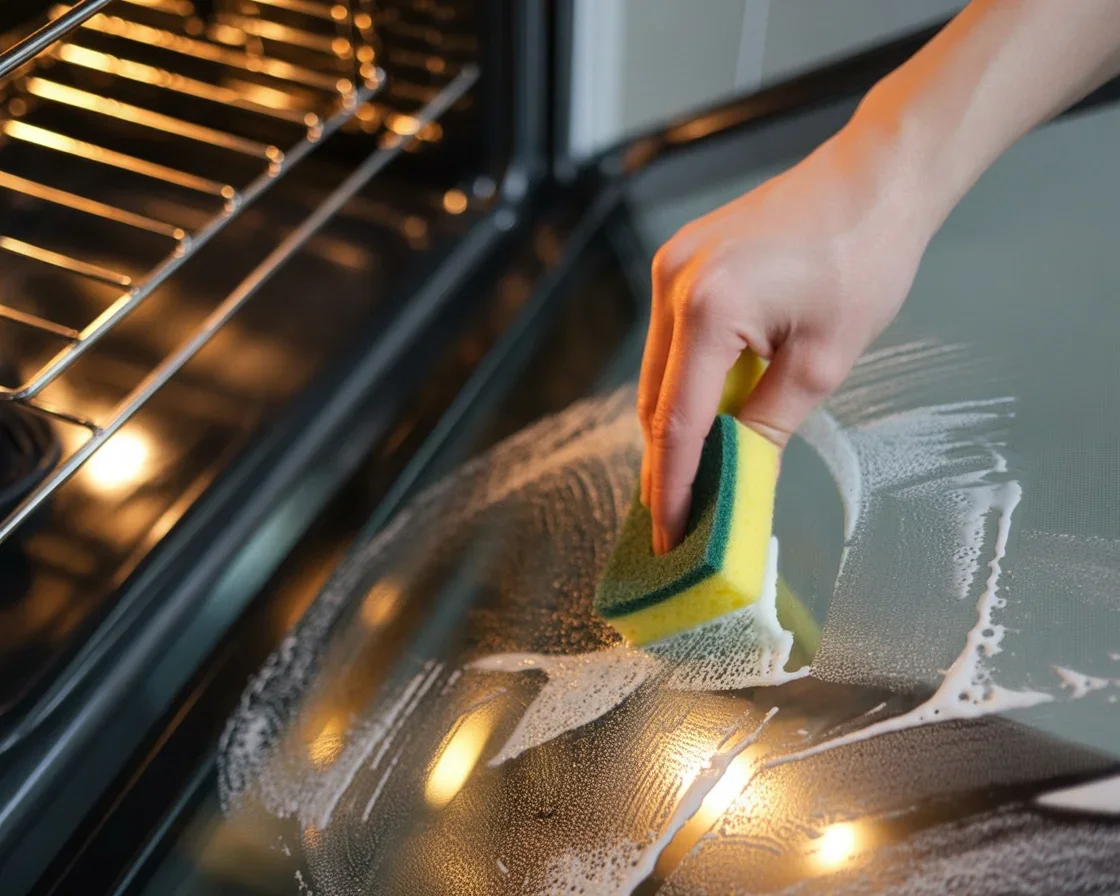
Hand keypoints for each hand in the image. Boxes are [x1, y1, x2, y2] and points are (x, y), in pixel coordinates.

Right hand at [638, 123, 934, 554]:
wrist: (874, 177)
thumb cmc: (863, 258)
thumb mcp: (823, 361)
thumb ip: (769, 426)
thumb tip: (741, 481)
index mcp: (708, 309)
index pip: (675, 421)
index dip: (671, 485)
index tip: (667, 535)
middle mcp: (673, 285)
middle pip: (654, 400)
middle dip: (664, 463)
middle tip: (678, 518)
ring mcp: (670, 267)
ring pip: (656, 372)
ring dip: (671, 426)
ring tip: (691, 477)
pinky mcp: (680, 260)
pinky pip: (668, 341)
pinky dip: (681, 384)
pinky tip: (701, 416)